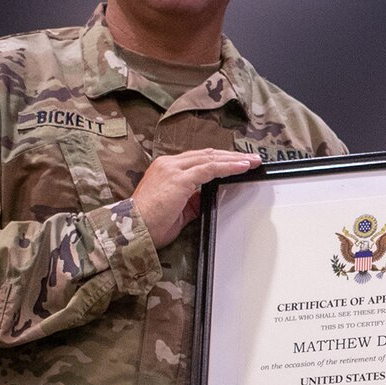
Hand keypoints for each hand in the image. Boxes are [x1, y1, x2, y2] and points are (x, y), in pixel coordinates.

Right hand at [131, 149, 260, 248]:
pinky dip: (228, 167)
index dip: (219, 159)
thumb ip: (192, 200)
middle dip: (230, 156)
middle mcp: (169, 164)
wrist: (132, 230)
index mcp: (166, 168)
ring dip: (234, 159)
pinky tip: (242, 167)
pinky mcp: (179, 179)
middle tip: (250, 158)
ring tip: (252, 161)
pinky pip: (210, 169)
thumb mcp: (177, 209)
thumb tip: (208, 197)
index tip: (237, 162)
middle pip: (207, 154)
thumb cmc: (150, 224)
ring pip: (211, 158)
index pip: (198, 159)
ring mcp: (173, 169)